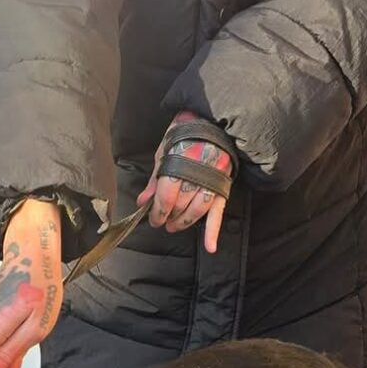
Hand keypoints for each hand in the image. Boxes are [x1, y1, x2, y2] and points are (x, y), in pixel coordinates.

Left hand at [139, 113, 230, 251]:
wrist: (209, 120)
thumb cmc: (182, 134)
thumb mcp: (163, 152)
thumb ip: (154, 179)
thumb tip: (143, 201)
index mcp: (180, 163)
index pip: (166, 198)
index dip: (157, 212)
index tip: (153, 218)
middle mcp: (198, 173)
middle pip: (181, 205)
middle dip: (170, 217)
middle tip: (163, 222)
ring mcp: (213, 179)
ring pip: (198, 210)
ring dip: (185, 222)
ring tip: (176, 226)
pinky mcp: (224, 184)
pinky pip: (218, 211)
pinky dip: (213, 231)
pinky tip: (210, 247)